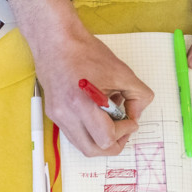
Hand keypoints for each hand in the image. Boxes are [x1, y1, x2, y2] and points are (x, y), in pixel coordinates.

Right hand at [30, 27, 154, 156]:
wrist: (55, 41)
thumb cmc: (85, 52)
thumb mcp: (121, 71)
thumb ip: (138, 96)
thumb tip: (136, 114)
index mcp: (81, 103)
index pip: (106, 137)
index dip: (124, 132)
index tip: (131, 119)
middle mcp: (65, 114)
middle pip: (92, 150)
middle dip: (113, 144)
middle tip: (124, 130)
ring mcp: (57, 116)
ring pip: (82, 145)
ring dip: (100, 139)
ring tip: (110, 119)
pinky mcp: (53, 114)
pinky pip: (74, 134)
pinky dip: (89, 130)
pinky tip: (97, 112)